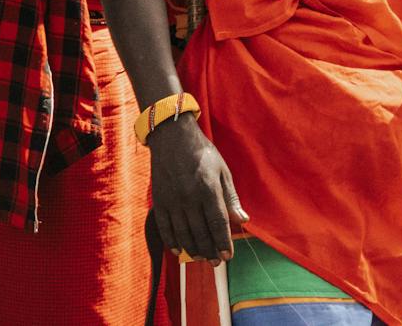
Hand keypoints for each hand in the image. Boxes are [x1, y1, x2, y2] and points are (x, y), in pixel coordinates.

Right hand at [147, 116, 247, 265]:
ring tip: (202, 259)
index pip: (217, 222)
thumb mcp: (223, 171)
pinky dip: (172, 242)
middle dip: (210, 250)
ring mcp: (172, 201)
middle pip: (200, 232)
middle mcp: (189, 198)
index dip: (223, 241)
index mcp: (208, 188)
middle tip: (217, 262)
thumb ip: (231, 197)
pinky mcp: (159, 202)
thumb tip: (242, 220)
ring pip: (183, 233)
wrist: (172, 139)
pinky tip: (179, 251)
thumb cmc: (203, 154)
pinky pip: (165, 228)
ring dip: (193, 250)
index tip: (228, 255)